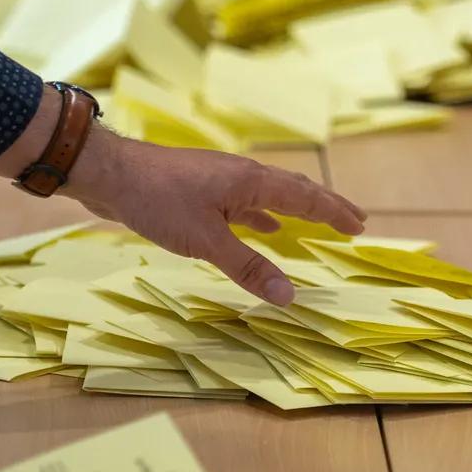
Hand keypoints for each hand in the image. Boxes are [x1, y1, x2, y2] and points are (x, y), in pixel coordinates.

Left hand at [62, 128, 366, 305]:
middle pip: (294, 190)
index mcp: (250, 181)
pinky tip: (265, 226)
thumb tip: (289, 296)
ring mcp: (220, 180)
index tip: (360, 225)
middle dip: (324, 206)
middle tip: (354, 219)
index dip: (334, 212)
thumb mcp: (206, 241)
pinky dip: (263, 215)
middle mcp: (241, 175)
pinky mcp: (201, 189)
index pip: (305, 197)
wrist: (111, 174)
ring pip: (269, 195)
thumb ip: (248, 267)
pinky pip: (245, 202)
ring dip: (296, 209)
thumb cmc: (158, 201)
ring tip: (317, 221)